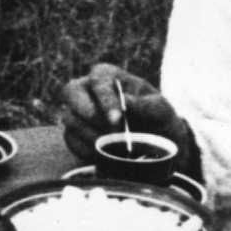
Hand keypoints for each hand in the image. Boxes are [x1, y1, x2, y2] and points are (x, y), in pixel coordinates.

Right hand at [57, 64, 185, 142]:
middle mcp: (85, 89)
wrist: (151, 143)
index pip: (98, 80)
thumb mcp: (159, 110)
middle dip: (89, 114)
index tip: (117, 119)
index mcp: (106, 75)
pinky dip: (89, 150)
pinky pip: (72, 141)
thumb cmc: (155, 118)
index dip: (105, 99)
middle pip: (70, 92)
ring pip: (71, 119)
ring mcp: (75, 111)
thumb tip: (125, 101)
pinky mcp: (72, 133)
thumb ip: (145, 105)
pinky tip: (107, 155)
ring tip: (117, 148)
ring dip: (93, 136)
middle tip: (110, 132)